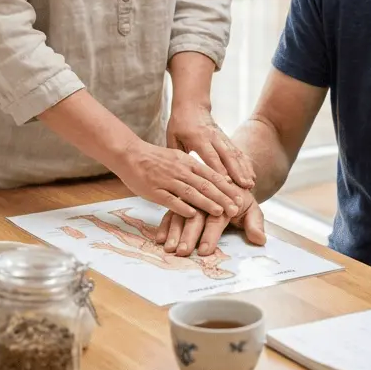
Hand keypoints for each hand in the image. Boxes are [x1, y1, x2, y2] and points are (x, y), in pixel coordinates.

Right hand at [116, 140, 245, 219]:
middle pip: (206, 185)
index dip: (227, 186)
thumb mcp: (178, 158)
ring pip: (191, 192)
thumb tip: (212, 179)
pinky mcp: (154, 190)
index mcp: (187, 162)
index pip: (212, 175)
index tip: (240, 196)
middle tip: (236, 208)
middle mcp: (180, 170)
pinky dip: (183, 207)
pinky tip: (193, 215)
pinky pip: (170, 199)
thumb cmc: (155, 158)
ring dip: (207, 203)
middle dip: (222, 197)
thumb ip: (193, 168)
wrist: (130, 154)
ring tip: (221, 213)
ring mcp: (167, 180)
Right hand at [156, 190, 265, 256]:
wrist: (232, 181)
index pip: (216, 218)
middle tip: (183, 252)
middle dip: (189, 235)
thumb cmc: (241, 201)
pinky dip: (165, 225)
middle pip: (196, 217)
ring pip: (181, 213)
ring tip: (169, 247)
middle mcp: (206, 196)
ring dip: (174, 231)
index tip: (205, 251)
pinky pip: (171, 211)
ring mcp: (192, 197)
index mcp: (225, 198)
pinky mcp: (181, 200)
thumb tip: (260, 240)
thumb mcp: (252, 210)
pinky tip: (160, 238)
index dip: (211, 235)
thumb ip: (255, 225)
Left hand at [166, 106, 255, 188]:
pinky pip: (238, 151)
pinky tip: (251, 175)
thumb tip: (179, 176)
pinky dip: (245, 163)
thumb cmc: (179, 124)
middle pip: (228, 156)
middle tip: (245, 186)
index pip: (210, 155)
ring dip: (244, 169)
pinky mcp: (227, 139)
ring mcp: (222, 137)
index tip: (227, 181)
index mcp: (198, 138)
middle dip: (237, 172)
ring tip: (251, 184)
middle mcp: (213, 137)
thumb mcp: (173, 138)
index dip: (219, 168)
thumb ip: (178, 156)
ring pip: (235, 154)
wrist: (192, 104)